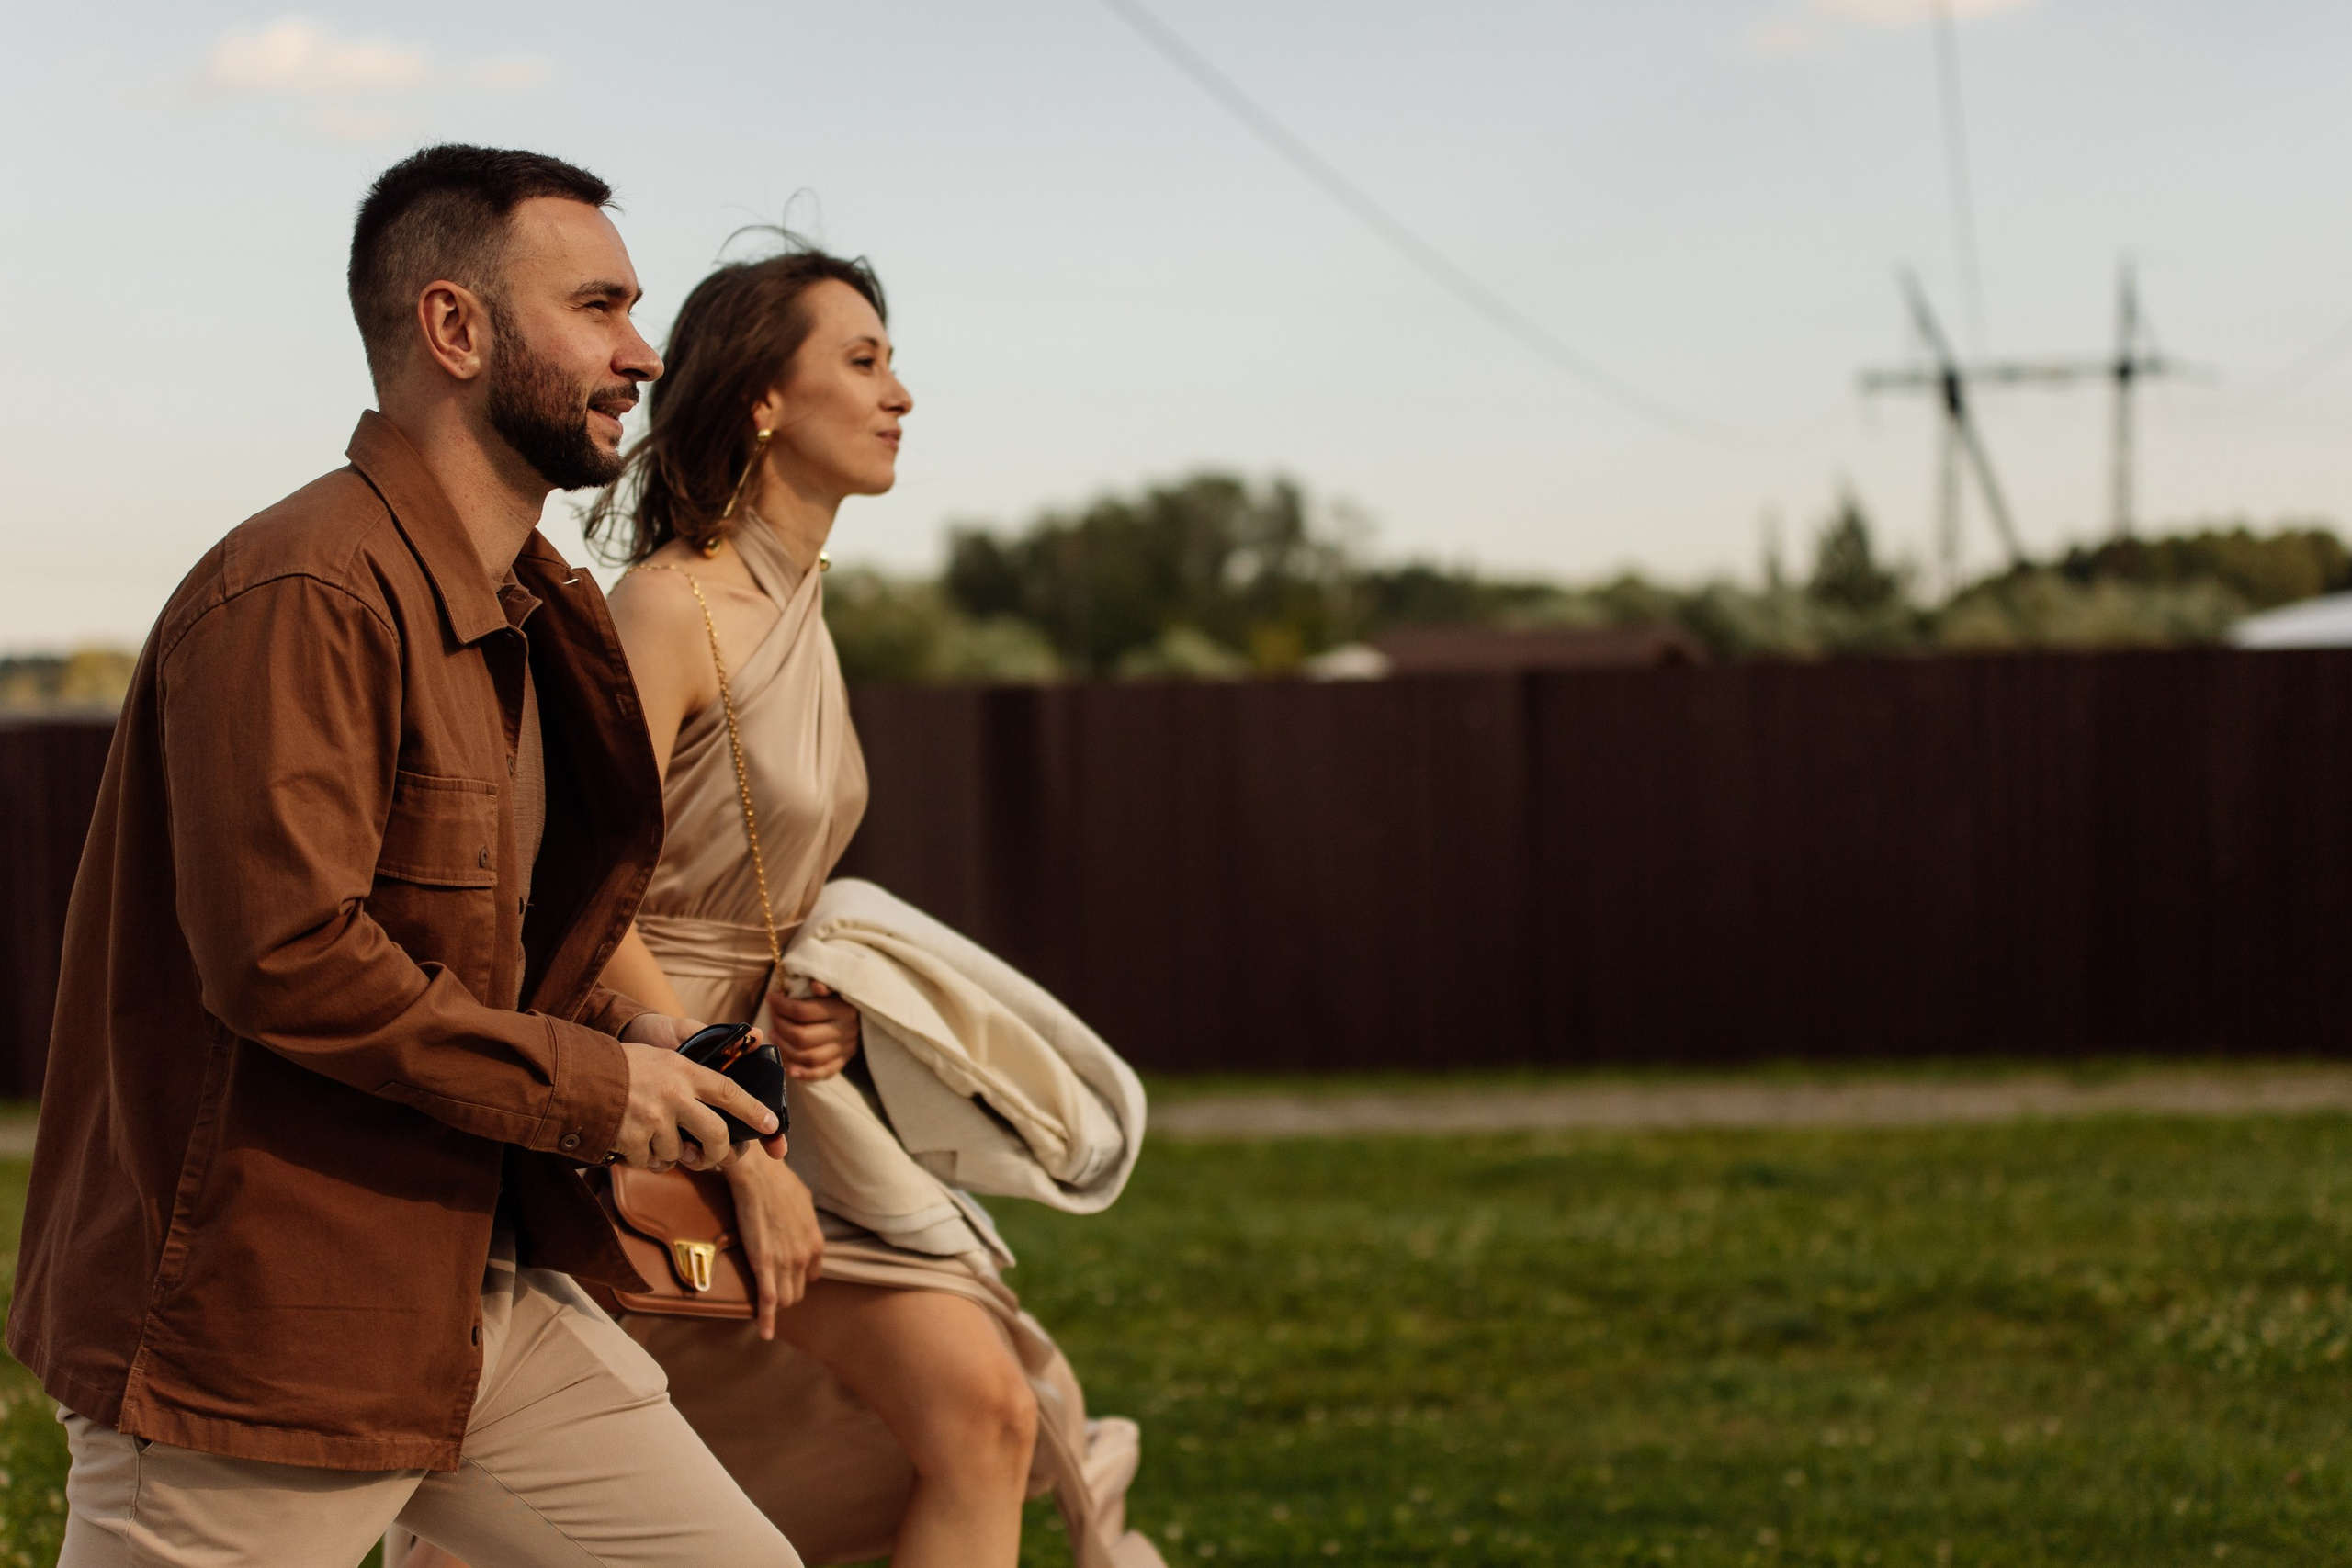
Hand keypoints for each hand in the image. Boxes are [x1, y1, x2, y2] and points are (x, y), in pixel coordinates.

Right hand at [612, 1014, 780, 1170]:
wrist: (574, 1076)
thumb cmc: (620, 1066)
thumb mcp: (660, 1056)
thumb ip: (691, 1072)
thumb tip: (738, 1070)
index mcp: (682, 1069)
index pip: (729, 1091)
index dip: (753, 1110)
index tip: (771, 1125)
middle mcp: (673, 1094)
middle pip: (714, 1134)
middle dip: (717, 1152)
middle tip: (713, 1157)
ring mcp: (652, 1119)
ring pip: (677, 1153)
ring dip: (667, 1153)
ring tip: (648, 1134)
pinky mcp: (632, 1139)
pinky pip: (649, 1162)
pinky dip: (642, 1158)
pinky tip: (630, 1139)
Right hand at [726, 1154, 824, 1337]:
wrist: (759, 1177)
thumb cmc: (778, 1183)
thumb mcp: (803, 1203)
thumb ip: (804, 1222)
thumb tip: (800, 1224)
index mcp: (815, 1242)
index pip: (811, 1275)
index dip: (797, 1279)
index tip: (786, 1279)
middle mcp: (805, 1256)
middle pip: (797, 1291)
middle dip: (784, 1294)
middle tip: (768, 1292)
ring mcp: (786, 1263)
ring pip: (784, 1299)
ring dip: (774, 1306)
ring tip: (764, 1311)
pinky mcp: (764, 1265)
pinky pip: (768, 1301)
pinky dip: (767, 1320)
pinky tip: (765, 1332)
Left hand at [767, 981, 861, 1081]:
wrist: (871, 1011)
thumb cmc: (843, 995)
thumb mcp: (838, 984)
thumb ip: (827, 983)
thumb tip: (816, 986)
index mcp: (844, 1010)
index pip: (804, 1012)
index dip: (782, 1006)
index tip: (771, 998)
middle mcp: (846, 1032)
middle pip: (803, 1037)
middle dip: (781, 1027)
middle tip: (772, 1017)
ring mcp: (845, 1050)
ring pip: (809, 1058)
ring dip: (786, 1049)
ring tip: (775, 1035)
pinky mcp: (843, 1062)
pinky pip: (823, 1073)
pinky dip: (805, 1074)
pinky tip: (789, 1069)